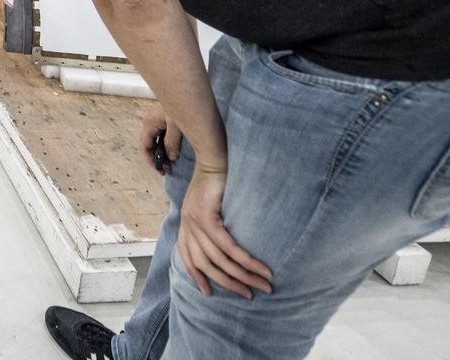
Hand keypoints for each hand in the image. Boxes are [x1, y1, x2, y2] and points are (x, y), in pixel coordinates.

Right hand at [139, 105, 180, 173]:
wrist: (185, 89)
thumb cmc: (180, 105)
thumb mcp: (177, 126)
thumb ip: (172, 142)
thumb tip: (171, 157)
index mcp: (149, 124)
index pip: (145, 146)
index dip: (150, 160)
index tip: (160, 170)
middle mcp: (150, 122)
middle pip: (149, 144)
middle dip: (157, 158)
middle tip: (167, 169)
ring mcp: (157, 120)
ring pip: (155, 140)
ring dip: (162, 152)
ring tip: (171, 162)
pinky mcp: (164, 119)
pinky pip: (161, 135)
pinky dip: (165, 144)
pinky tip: (174, 150)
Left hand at [177, 166, 272, 298]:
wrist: (215, 155)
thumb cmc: (218, 179)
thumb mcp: (210, 204)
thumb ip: (212, 224)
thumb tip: (227, 245)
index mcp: (186, 223)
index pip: (188, 257)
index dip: (197, 277)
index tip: (208, 294)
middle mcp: (187, 224)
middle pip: (206, 264)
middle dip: (229, 283)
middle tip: (250, 295)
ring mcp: (194, 221)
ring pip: (219, 259)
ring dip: (243, 276)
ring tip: (263, 286)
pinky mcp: (206, 216)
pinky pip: (228, 246)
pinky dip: (246, 261)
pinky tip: (261, 269)